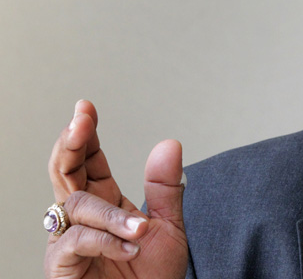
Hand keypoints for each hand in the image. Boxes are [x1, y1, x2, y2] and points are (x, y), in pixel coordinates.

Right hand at [45, 100, 187, 277]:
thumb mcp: (168, 229)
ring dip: (111, 215)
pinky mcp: (62, 267)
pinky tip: (130, 248)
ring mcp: (69, 243)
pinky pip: (76, 242)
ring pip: (76, 206)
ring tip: (141, 231)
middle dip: (70, 144)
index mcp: (106, 204)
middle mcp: (83, 220)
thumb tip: (169, 143)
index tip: (85, 108)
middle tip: (80, 120)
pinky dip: (106, 241)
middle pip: (65, 173)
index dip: (84, 135)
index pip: (88, 163)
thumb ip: (166, 189)